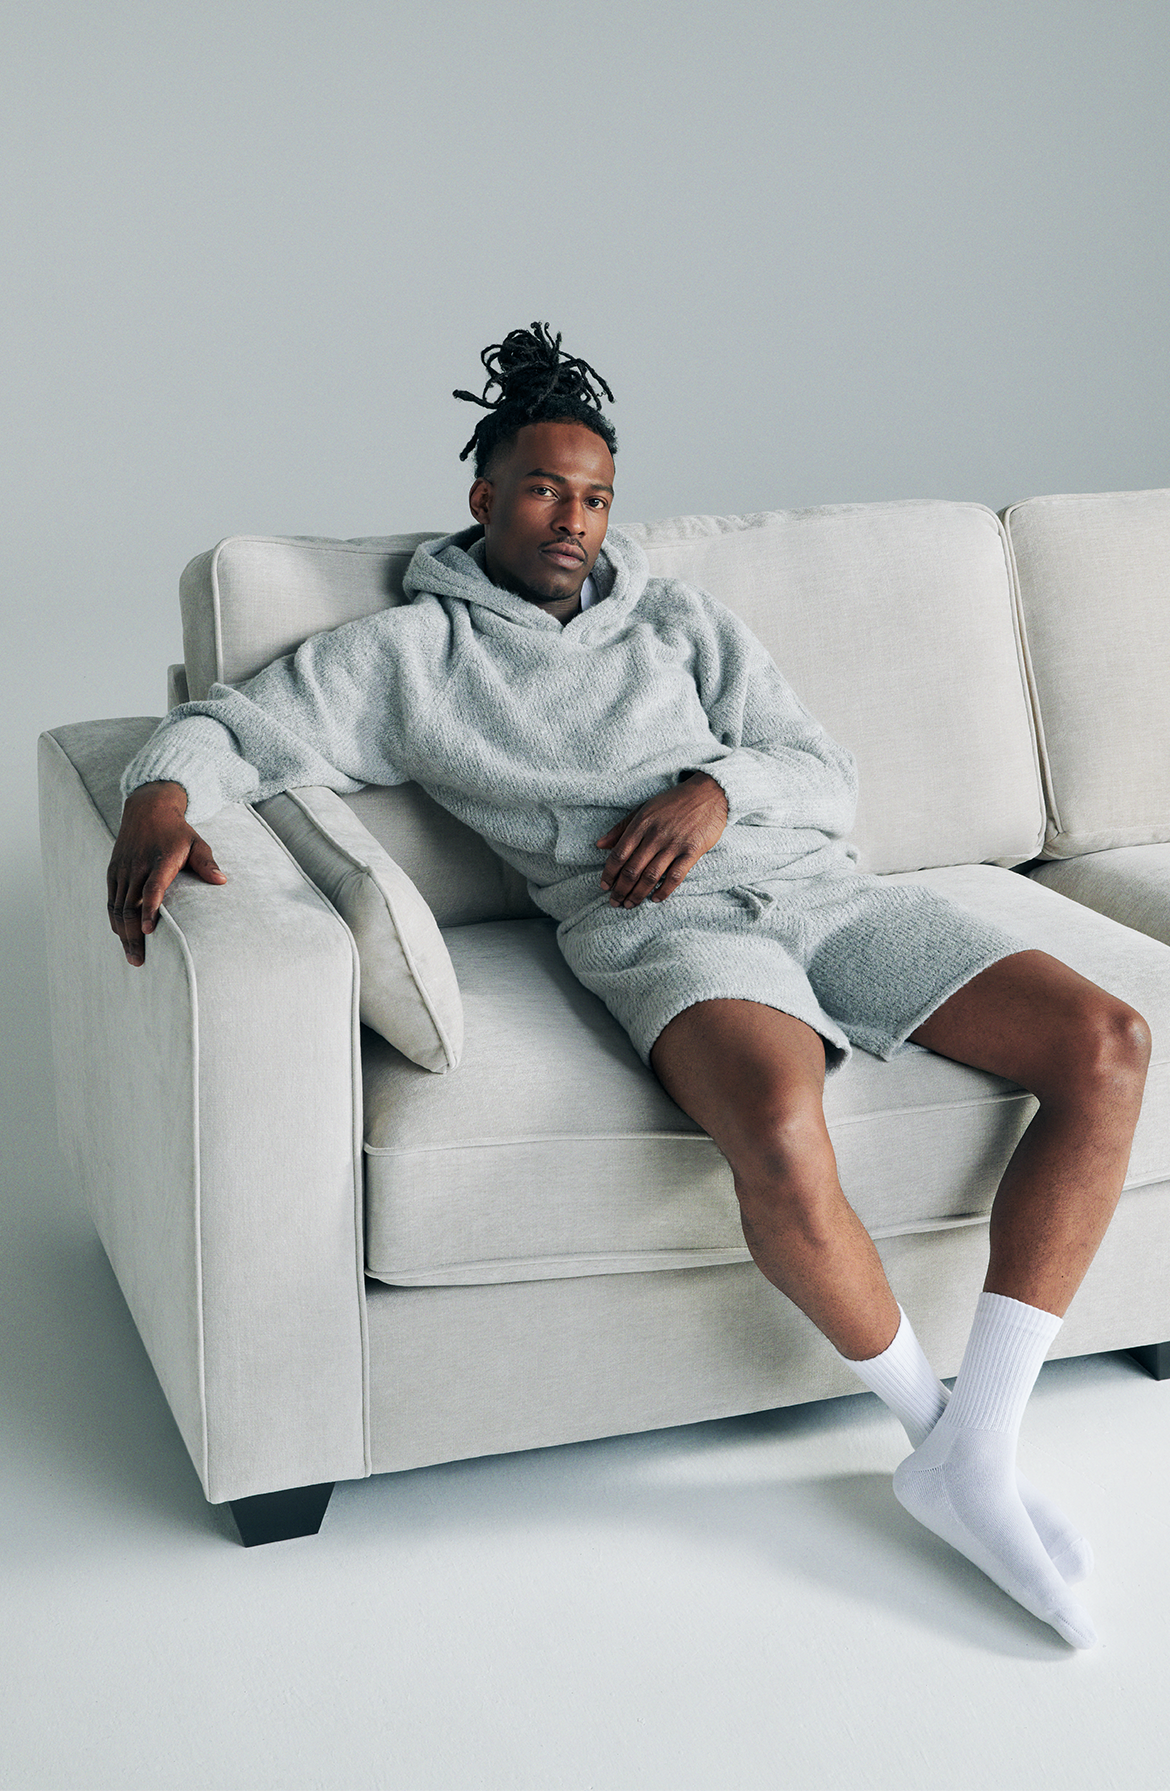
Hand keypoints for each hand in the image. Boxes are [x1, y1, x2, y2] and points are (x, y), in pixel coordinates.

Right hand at [106, 782, 226, 964]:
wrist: (147, 808)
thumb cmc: (177, 831)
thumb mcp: (197, 843)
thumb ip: (207, 863)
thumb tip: (222, 881)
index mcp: (160, 860)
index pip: (152, 888)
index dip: (149, 910)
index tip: (149, 932)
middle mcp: (137, 866)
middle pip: (130, 905)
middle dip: (133, 936)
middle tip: (140, 960)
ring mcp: (123, 869)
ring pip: (117, 907)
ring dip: (123, 934)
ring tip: (133, 957)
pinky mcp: (113, 871)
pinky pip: (111, 901)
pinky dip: (115, 921)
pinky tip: (122, 937)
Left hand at [596, 772, 728, 907]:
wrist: (708, 794)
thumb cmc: (673, 802)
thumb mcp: (643, 809)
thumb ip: (621, 827)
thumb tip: (599, 845)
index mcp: (641, 824)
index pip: (619, 854)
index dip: (609, 873)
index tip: (604, 886)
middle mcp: (655, 835)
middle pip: (632, 869)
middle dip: (620, 889)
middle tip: (615, 902)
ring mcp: (674, 844)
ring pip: (651, 876)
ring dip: (638, 894)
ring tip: (630, 904)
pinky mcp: (692, 851)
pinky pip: (675, 876)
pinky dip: (664, 890)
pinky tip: (655, 899)